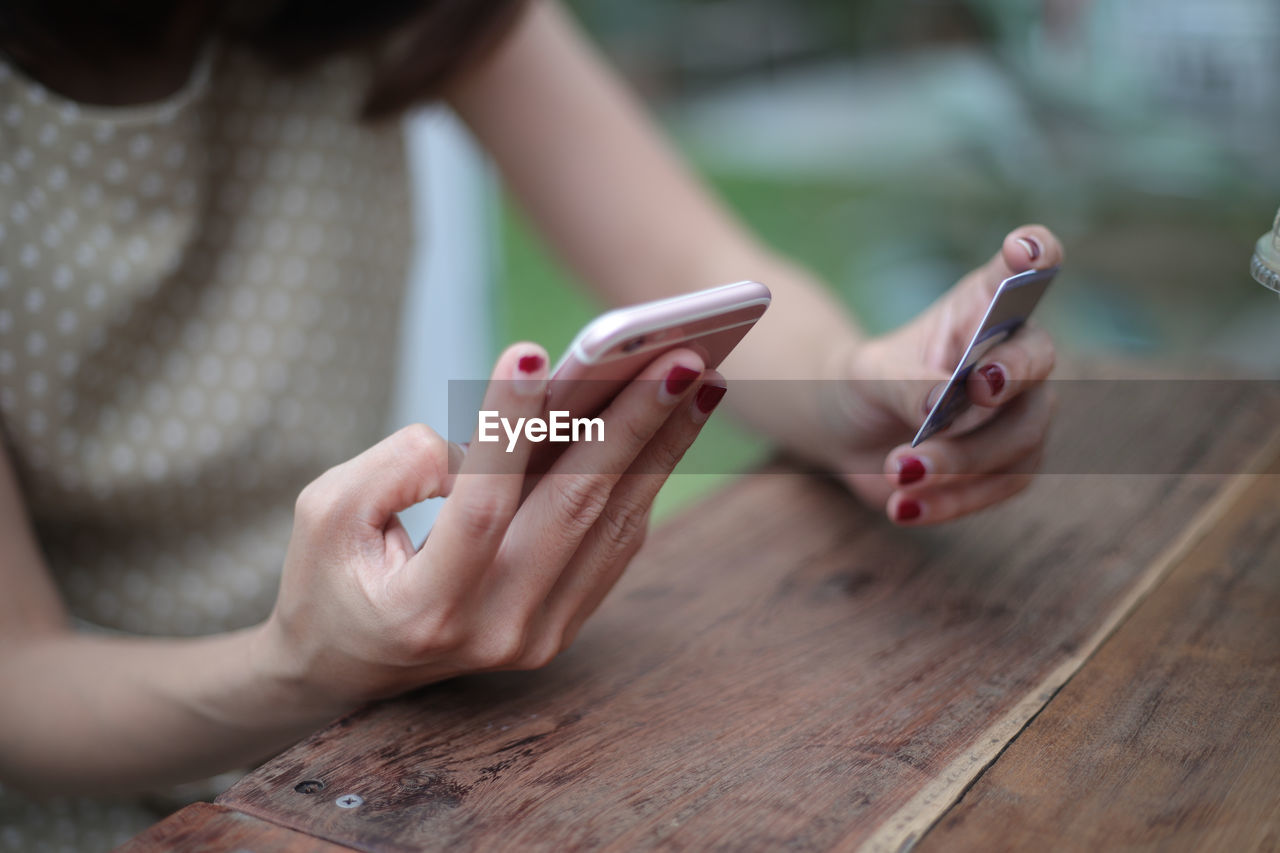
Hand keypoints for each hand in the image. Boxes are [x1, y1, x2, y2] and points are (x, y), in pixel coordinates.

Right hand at [252, 344, 725, 708]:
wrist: (348, 668)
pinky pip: (617, 543)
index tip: (534, 349)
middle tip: (675, 354)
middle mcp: (494, 630)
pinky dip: (648, 477)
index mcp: (425, 609)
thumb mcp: (326, 514)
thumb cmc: (330, 577)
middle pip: (575, 511)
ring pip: (613, 524)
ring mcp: (539, 635)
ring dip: (662, 445)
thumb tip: (489, 430)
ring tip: (700, 377)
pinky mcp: (564, 624)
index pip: (480, 507)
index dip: (507, 428)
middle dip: (631, 423)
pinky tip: (675, 423)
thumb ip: (395, 466)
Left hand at [823, 226, 1061, 524]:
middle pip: (1035, 366)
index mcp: (980, 308)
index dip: (1034, 256)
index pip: (1021, 272)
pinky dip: (951, 500)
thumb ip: (907, 384)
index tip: (1024, 250)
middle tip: (972, 392)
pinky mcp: (1011, 465)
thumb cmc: (863, 386)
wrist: (849, 435)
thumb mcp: (870, 377)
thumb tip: (945, 405)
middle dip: (1004, 382)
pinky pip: (998, 487)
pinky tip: (904, 507)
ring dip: (958, 461)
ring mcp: (1020, 412)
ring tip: (896, 471)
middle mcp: (1013, 355)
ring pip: (1019, 439)